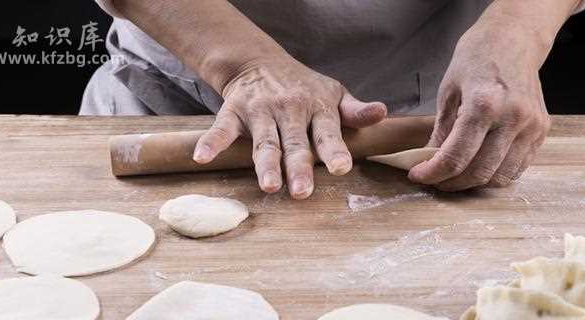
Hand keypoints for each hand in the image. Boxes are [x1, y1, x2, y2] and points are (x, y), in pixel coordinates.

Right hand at [193, 55, 386, 198]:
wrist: (259, 62)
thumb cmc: (304, 87)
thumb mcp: (334, 94)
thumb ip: (355, 111)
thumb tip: (382, 113)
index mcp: (317, 108)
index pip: (328, 132)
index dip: (335, 150)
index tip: (340, 168)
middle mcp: (289, 110)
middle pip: (295, 143)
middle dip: (298, 167)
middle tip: (303, 192)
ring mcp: (260, 112)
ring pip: (264, 142)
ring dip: (265, 164)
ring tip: (269, 186)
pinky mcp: (233, 112)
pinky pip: (221, 129)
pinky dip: (211, 143)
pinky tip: (202, 157)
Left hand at [409, 20, 551, 190]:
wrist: (514, 39)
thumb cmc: (477, 58)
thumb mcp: (449, 90)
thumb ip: (441, 130)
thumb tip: (429, 161)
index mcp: (484, 104)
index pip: (456, 156)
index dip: (433, 173)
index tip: (417, 175)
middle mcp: (513, 118)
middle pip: (479, 172)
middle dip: (452, 183)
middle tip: (435, 179)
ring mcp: (531, 126)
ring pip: (500, 176)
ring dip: (474, 183)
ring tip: (455, 174)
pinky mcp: (542, 130)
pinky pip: (518, 167)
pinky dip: (495, 173)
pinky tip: (479, 165)